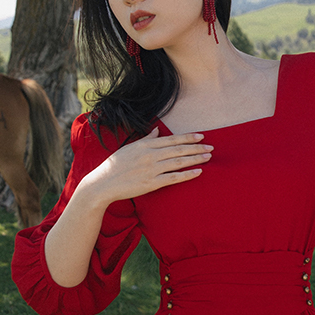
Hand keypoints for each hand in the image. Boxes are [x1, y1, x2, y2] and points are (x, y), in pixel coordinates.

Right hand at [83, 127, 212, 204]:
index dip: (187, 137)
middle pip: (178, 150)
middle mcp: (150, 155)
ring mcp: (152, 169)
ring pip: (178, 162)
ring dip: (195, 159)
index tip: (201, 136)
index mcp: (145, 145)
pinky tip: (199, 172)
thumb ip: (146, 139)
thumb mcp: (130, 147)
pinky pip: (173, 178)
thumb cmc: (115, 165)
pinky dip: (187, 174)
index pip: (171, 140)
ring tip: (208, 157)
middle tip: (211, 147)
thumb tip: (157, 131)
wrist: (103, 183)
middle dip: (196, 147)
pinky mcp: (152, 183)